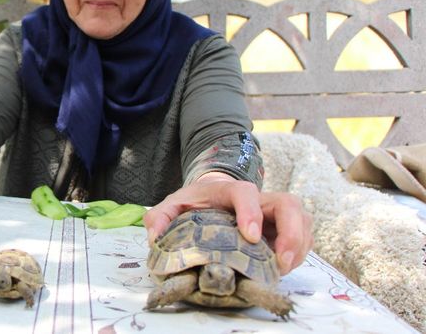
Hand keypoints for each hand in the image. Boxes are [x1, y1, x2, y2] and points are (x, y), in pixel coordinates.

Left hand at [143, 172, 312, 274]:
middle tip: (281, 260)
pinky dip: (300, 253)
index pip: (246, 193)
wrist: (212, 198)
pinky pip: (304, 236)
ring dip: (299, 245)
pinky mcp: (284, 228)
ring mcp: (274, 214)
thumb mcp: (172, 206)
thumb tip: (155, 236)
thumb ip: (160, 217)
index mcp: (229, 192)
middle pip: (288, 203)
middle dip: (291, 231)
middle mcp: (258, 199)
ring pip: (302, 219)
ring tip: (283, 269)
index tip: (250, 235)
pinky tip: (284, 268)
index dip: (251, 212)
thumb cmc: (195, 204)